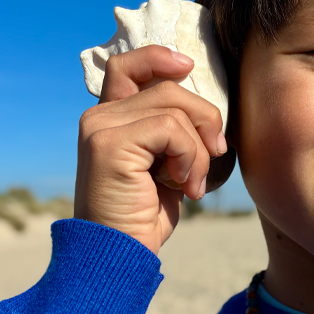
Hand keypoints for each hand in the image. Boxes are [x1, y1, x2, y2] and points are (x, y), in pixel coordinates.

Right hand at [73, 45, 226, 252]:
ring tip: (192, 184)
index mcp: (109, 119)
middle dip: (204, 119)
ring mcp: (100, 128)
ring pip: (175, 108)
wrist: (119, 256)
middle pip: (168, 88)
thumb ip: (171, 131)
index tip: (188, 66)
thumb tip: (207, 106)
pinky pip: (172, 129)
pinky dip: (191, 158)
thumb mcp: (165, 164)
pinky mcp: (109, 144)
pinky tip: (185, 188)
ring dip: (200, 149)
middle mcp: (98, 118)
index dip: (159, 57)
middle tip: (215, 156)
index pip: (127, 65)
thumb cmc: (144, 216)